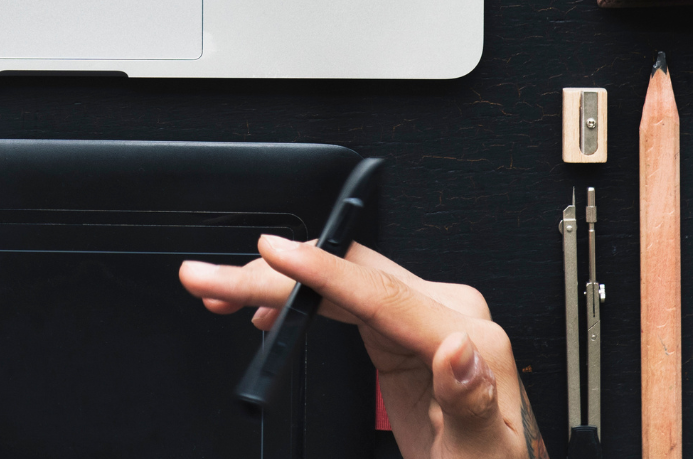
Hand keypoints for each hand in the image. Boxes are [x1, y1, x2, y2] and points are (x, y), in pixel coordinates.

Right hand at [180, 239, 542, 458]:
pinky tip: (267, 311)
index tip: (270, 252)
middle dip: (272, 274)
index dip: (318, 268)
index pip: (378, 291)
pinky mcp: (402, 332)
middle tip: (211, 280)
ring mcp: (422, 318)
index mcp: (467, 333)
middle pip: (346, 276)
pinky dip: (299, 302)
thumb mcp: (482, 452)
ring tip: (220, 291)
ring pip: (337, 284)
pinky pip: (343, 302)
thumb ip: (471, 400)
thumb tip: (459, 350)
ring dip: (276, 285)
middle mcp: (445, 313)